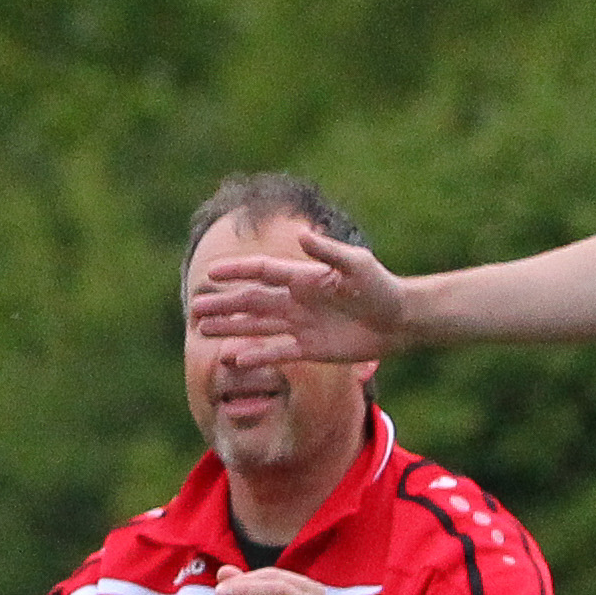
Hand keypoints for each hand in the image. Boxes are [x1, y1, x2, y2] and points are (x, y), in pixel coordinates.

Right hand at [184, 230, 404, 365]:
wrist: (400, 319)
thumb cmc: (381, 287)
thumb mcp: (357, 264)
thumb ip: (329, 252)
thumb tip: (302, 235)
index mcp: (304, 277)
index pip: (263, 272)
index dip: (237, 271)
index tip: (212, 274)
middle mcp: (296, 300)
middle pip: (252, 301)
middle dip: (224, 304)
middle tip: (195, 308)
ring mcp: (301, 325)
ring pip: (257, 326)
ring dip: (231, 327)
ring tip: (204, 328)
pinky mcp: (310, 348)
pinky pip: (277, 352)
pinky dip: (258, 356)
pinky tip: (236, 360)